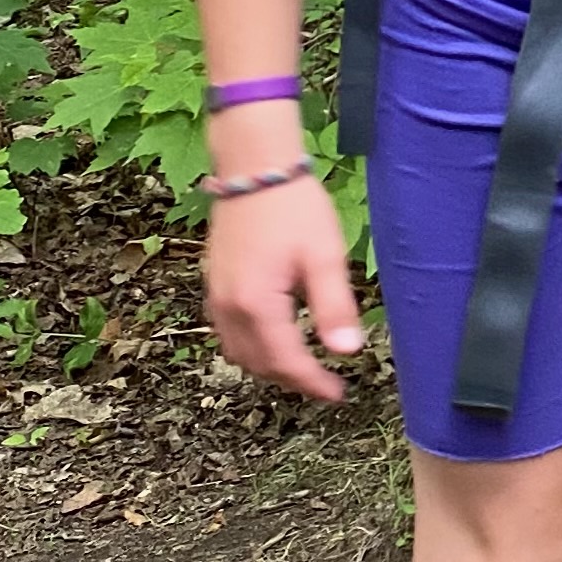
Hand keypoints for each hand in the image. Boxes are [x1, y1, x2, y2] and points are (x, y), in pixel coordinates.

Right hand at [203, 161, 365, 404]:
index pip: (286, 362)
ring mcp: (217, 295)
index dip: (313, 383)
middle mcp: (230, 307)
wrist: (253, 166)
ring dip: (270, 366)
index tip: (338, 394)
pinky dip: (252, 346)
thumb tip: (346, 352)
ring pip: (239, 352)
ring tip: (304, 365)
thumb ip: (334, 307)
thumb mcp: (324, 256)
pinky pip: (229, 332)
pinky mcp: (215, 283)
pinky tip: (275, 337)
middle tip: (325, 382)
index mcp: (257, 304)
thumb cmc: (294, 207)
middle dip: (292, 379)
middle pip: (259, 364)